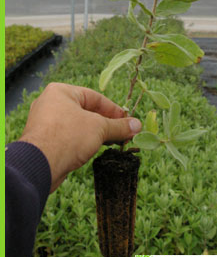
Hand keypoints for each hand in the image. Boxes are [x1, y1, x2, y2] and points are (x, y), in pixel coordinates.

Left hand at [19, 82, 141, 191]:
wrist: (39, 165)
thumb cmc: (68, 136)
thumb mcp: (99, 128)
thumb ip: (119, 126)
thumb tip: (137, 125)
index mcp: (61, 92)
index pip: (94, 97)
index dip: (114, 110)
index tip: (128, 121)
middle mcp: (51, 103)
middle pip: (86, 111)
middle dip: (106, 123)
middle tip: (123, 133)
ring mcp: (46, 122)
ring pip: (78, 125)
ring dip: (96, 133)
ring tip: (113, 142)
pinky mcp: (45, 140)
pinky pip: (69, 136)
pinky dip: (83, 141)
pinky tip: (95, 149)